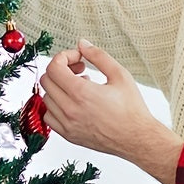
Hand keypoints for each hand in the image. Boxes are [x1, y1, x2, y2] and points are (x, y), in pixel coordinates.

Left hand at [39, 41, 182, 183]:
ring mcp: (67, 124)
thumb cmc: (132, 109)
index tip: (77, 58)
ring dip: (59, 87)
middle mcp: (70, 109)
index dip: (64, 57)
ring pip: (46, 97)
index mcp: (81, 93)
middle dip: (60, 70)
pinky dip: (56, 105)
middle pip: (46, 80)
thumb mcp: (120, 75)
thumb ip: (98, 56)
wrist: (137, 138)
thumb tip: (82, 44)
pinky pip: (49, 116)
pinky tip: (72, 102)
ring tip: (80, 87)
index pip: (54, 67)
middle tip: (78, 70)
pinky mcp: (68, 135)